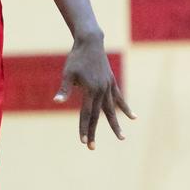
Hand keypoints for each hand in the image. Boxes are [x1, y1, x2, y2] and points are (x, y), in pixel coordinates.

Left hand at [54, 34, 135, 149]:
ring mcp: (108, 87)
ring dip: (115, 124)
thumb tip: (57, 101)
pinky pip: (119, 98)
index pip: (86, 114)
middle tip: (91, 147)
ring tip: (122, 138)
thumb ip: (64, 89)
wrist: (90, 42)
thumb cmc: (76, 58)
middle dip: (93, 132)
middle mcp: (101, 91)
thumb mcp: (68, 73)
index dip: (83, 128)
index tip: (83, 141)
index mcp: (90, 90)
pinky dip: (125, 108)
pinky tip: (133, 117)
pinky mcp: (111, 82)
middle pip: (97, 116)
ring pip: (111, 110)